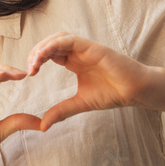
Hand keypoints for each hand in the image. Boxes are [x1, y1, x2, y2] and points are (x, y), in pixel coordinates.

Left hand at [27, 32, 150, 129]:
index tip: (28, 74)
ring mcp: (85, 48)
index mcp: (73, 61)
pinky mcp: (93, 47)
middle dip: (35, 53)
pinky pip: (69, 40)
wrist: (136, 92)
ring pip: (57, 38)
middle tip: (28, 69)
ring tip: (34, 63)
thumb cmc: (113, 94)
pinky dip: (53, 45)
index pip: (48, 53)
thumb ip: (61, 111)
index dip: (36, 60)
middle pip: (49, 43)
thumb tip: (43, 126)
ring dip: (42, 47)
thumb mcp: (80, 104)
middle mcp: (77, 52)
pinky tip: (43, 56)